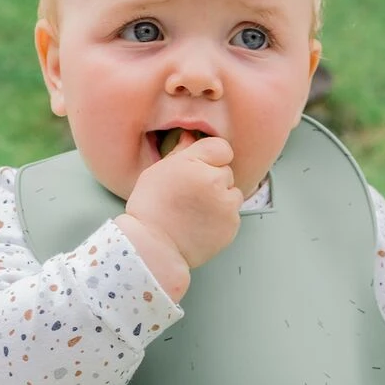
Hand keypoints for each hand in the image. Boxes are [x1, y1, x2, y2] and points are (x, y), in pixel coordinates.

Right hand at [125, 132, 243, 269]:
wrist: (155, 247)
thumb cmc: (151, 208)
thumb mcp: (158, 171)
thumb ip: (181, 152)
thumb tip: (191, 137)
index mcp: (195, 163)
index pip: (221, 148)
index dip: (212, 157)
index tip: (203, 167)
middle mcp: (215, 182)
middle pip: (226, 172)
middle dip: (213, 180)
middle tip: (192, 195)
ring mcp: (226, 205)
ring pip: (233, 193)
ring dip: (221, 199)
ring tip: (197, 211)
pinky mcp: (232, 225)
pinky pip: (233, 215)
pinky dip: (222, 218)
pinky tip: (202, 224)